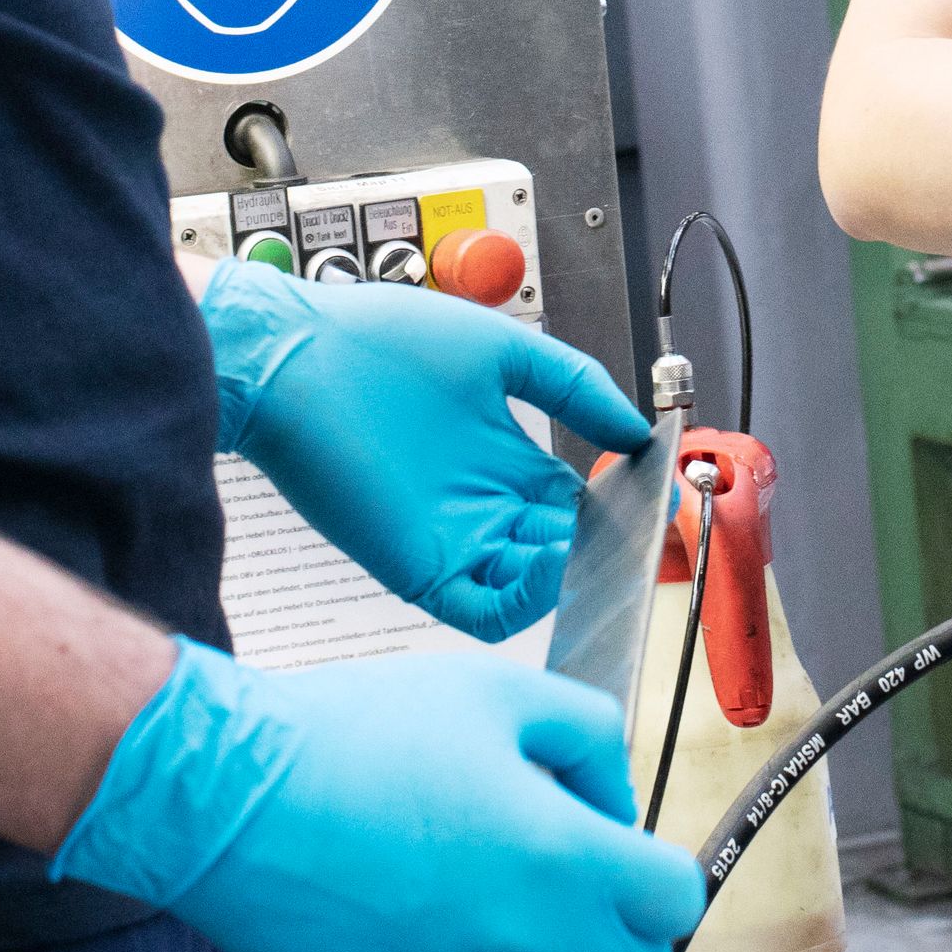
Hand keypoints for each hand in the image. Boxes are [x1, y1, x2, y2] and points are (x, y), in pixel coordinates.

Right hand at [55, 641, 706, 951]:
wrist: (232, 801)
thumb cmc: (349, 739)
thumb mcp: (495, 691)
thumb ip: (587, 735)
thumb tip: (612, 801)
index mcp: (564, 858)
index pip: (676, 901)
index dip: (657, 865)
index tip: (622, 844)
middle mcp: (529, 945)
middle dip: (619, 915)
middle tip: (569, 867)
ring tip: (506, 898)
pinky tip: (465, 940)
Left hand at [204, 266, 642, 639]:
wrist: (294, 358)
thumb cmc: (381, 342)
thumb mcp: (502, 353)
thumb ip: (574, 387)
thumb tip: (636, 429)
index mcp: (506, 458)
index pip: (580, 502)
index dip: (621, 504)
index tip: (657, 494)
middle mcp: (485, 504)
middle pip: (566, 549)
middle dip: (606, 548)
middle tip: (637, 535)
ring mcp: (455, 539)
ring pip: (534, 588)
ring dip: (570, 576)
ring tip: (588, 545)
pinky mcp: (420, 567)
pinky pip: (485, 608)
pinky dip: (525, 601)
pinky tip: (547, 564)